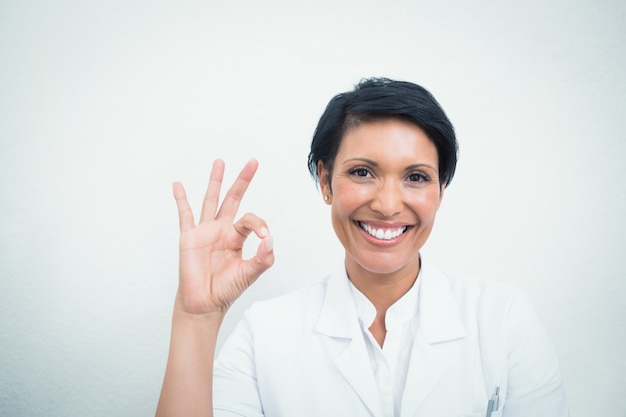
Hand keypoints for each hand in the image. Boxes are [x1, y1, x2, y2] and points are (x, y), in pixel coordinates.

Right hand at [172, 158, 273, 314]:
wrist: (204, 303)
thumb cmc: (226, 289)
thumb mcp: (250, 273)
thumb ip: (263, 257)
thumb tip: (269, 238)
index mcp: (237, 237)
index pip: (250, 220)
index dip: (259, 225)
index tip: (263, 237)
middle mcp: (222, 230)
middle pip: (233, 198)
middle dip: (243, 180)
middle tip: (253, 162)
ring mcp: (205, 231)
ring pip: (211, 200)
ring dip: (215, 181)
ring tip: (220, 162)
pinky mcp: (189, 237)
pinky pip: (184, 214)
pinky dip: (181, 199)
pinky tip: (178, 185)